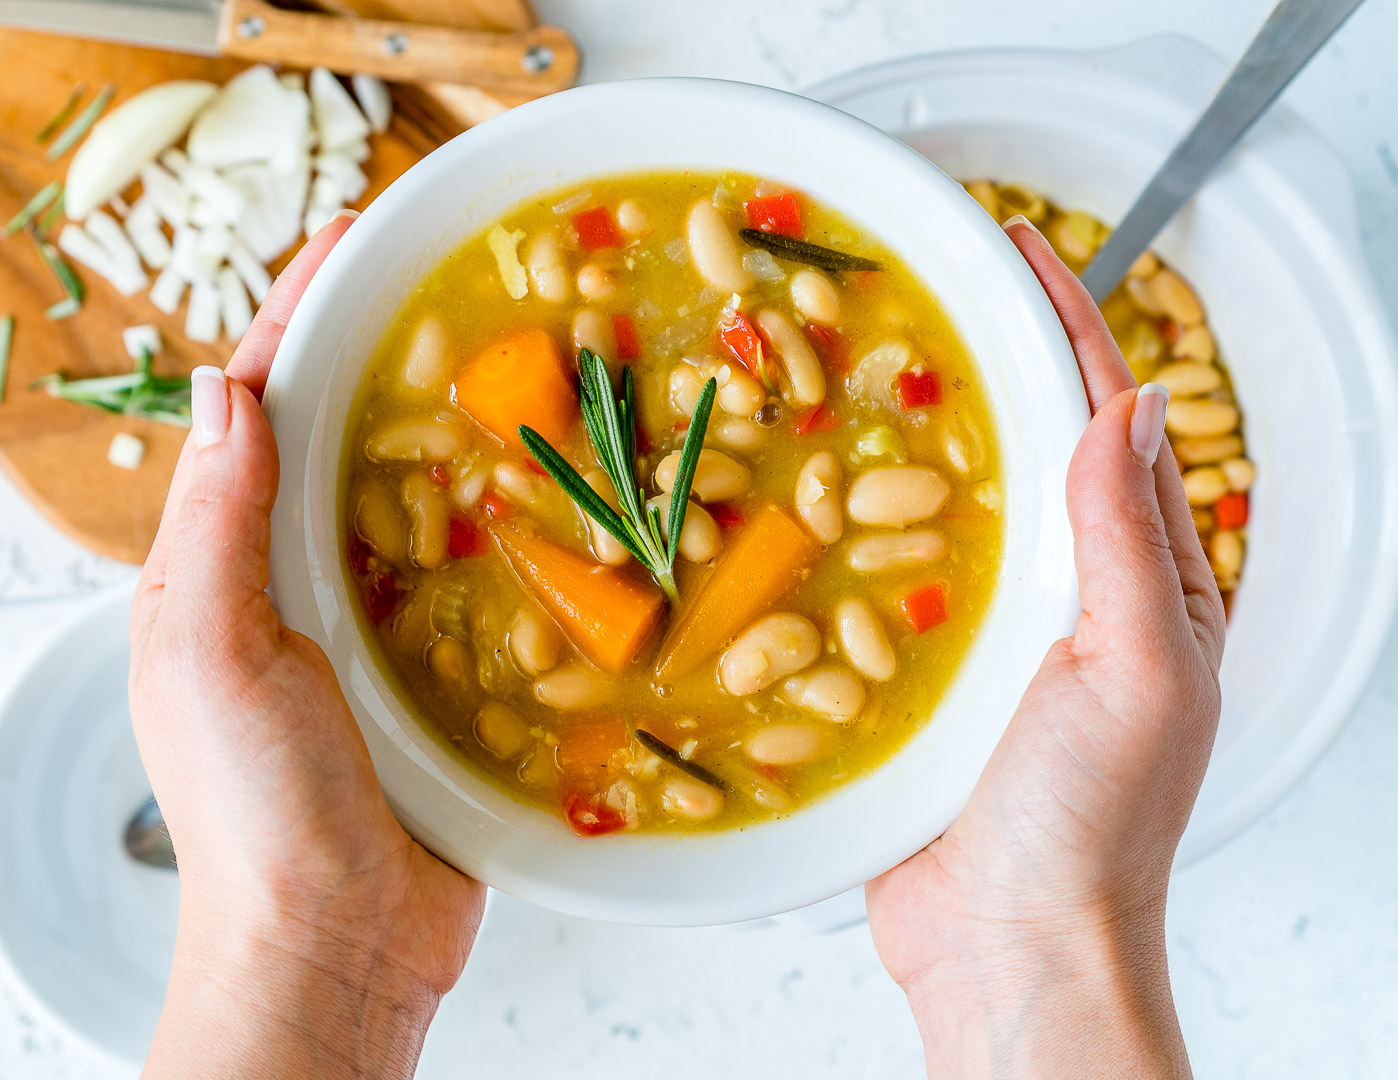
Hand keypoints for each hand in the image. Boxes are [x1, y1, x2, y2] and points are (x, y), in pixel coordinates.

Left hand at [129, 214, 484, 1079]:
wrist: (337, 942)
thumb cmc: (259, 809)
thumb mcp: (211, 651)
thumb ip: (218, 524)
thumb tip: (229, 391)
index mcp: (222, 562)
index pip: (254, 404)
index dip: (299, 313)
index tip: (358, 235)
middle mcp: (290, 578)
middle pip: (337, 433)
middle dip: (382, 351)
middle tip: (454, 286)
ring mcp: (365, 624)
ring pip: (411, 495)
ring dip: (456, 430)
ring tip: (518, 368)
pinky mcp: (434, 668)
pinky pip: (471, 573)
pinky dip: (507, 524)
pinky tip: (558, 499)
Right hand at [866, 218, 1224, 1076]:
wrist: (1010, 940)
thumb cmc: (1090, 820)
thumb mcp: (1134, 668)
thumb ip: (1125, 539)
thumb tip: (1127, 403)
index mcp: (1150, 579)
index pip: (1111, 419)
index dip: (1072, 324)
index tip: (1020, 246)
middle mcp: (1079, 592)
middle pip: (1036, 443)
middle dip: (996, 357)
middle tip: (934, 285)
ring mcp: (1001, 630)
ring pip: (964, 502)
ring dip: (926, 432)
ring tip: (872, 362)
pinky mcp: (932, 671)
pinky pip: (901, 574)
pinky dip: (871, 523)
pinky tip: (823, 495)